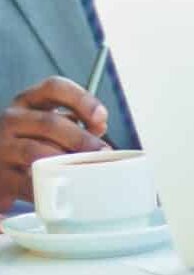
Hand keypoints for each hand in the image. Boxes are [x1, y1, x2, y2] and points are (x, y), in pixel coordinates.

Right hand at [0, 77, 108, 209]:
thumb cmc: (28, 142)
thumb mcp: (47, 124)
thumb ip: (73, 120)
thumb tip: (98, 127)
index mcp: (28, 101)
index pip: (55, 87)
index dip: (82, 100)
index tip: (101, 117)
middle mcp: (12, 119)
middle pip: (49, 122)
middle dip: (80, 138)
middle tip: (101, 152)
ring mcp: (2, 147)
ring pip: (35, 152)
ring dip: (65, 161)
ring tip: (84, 169)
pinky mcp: (0, 177)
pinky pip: (26, 181)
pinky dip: (48, 184)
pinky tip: (62, 187)